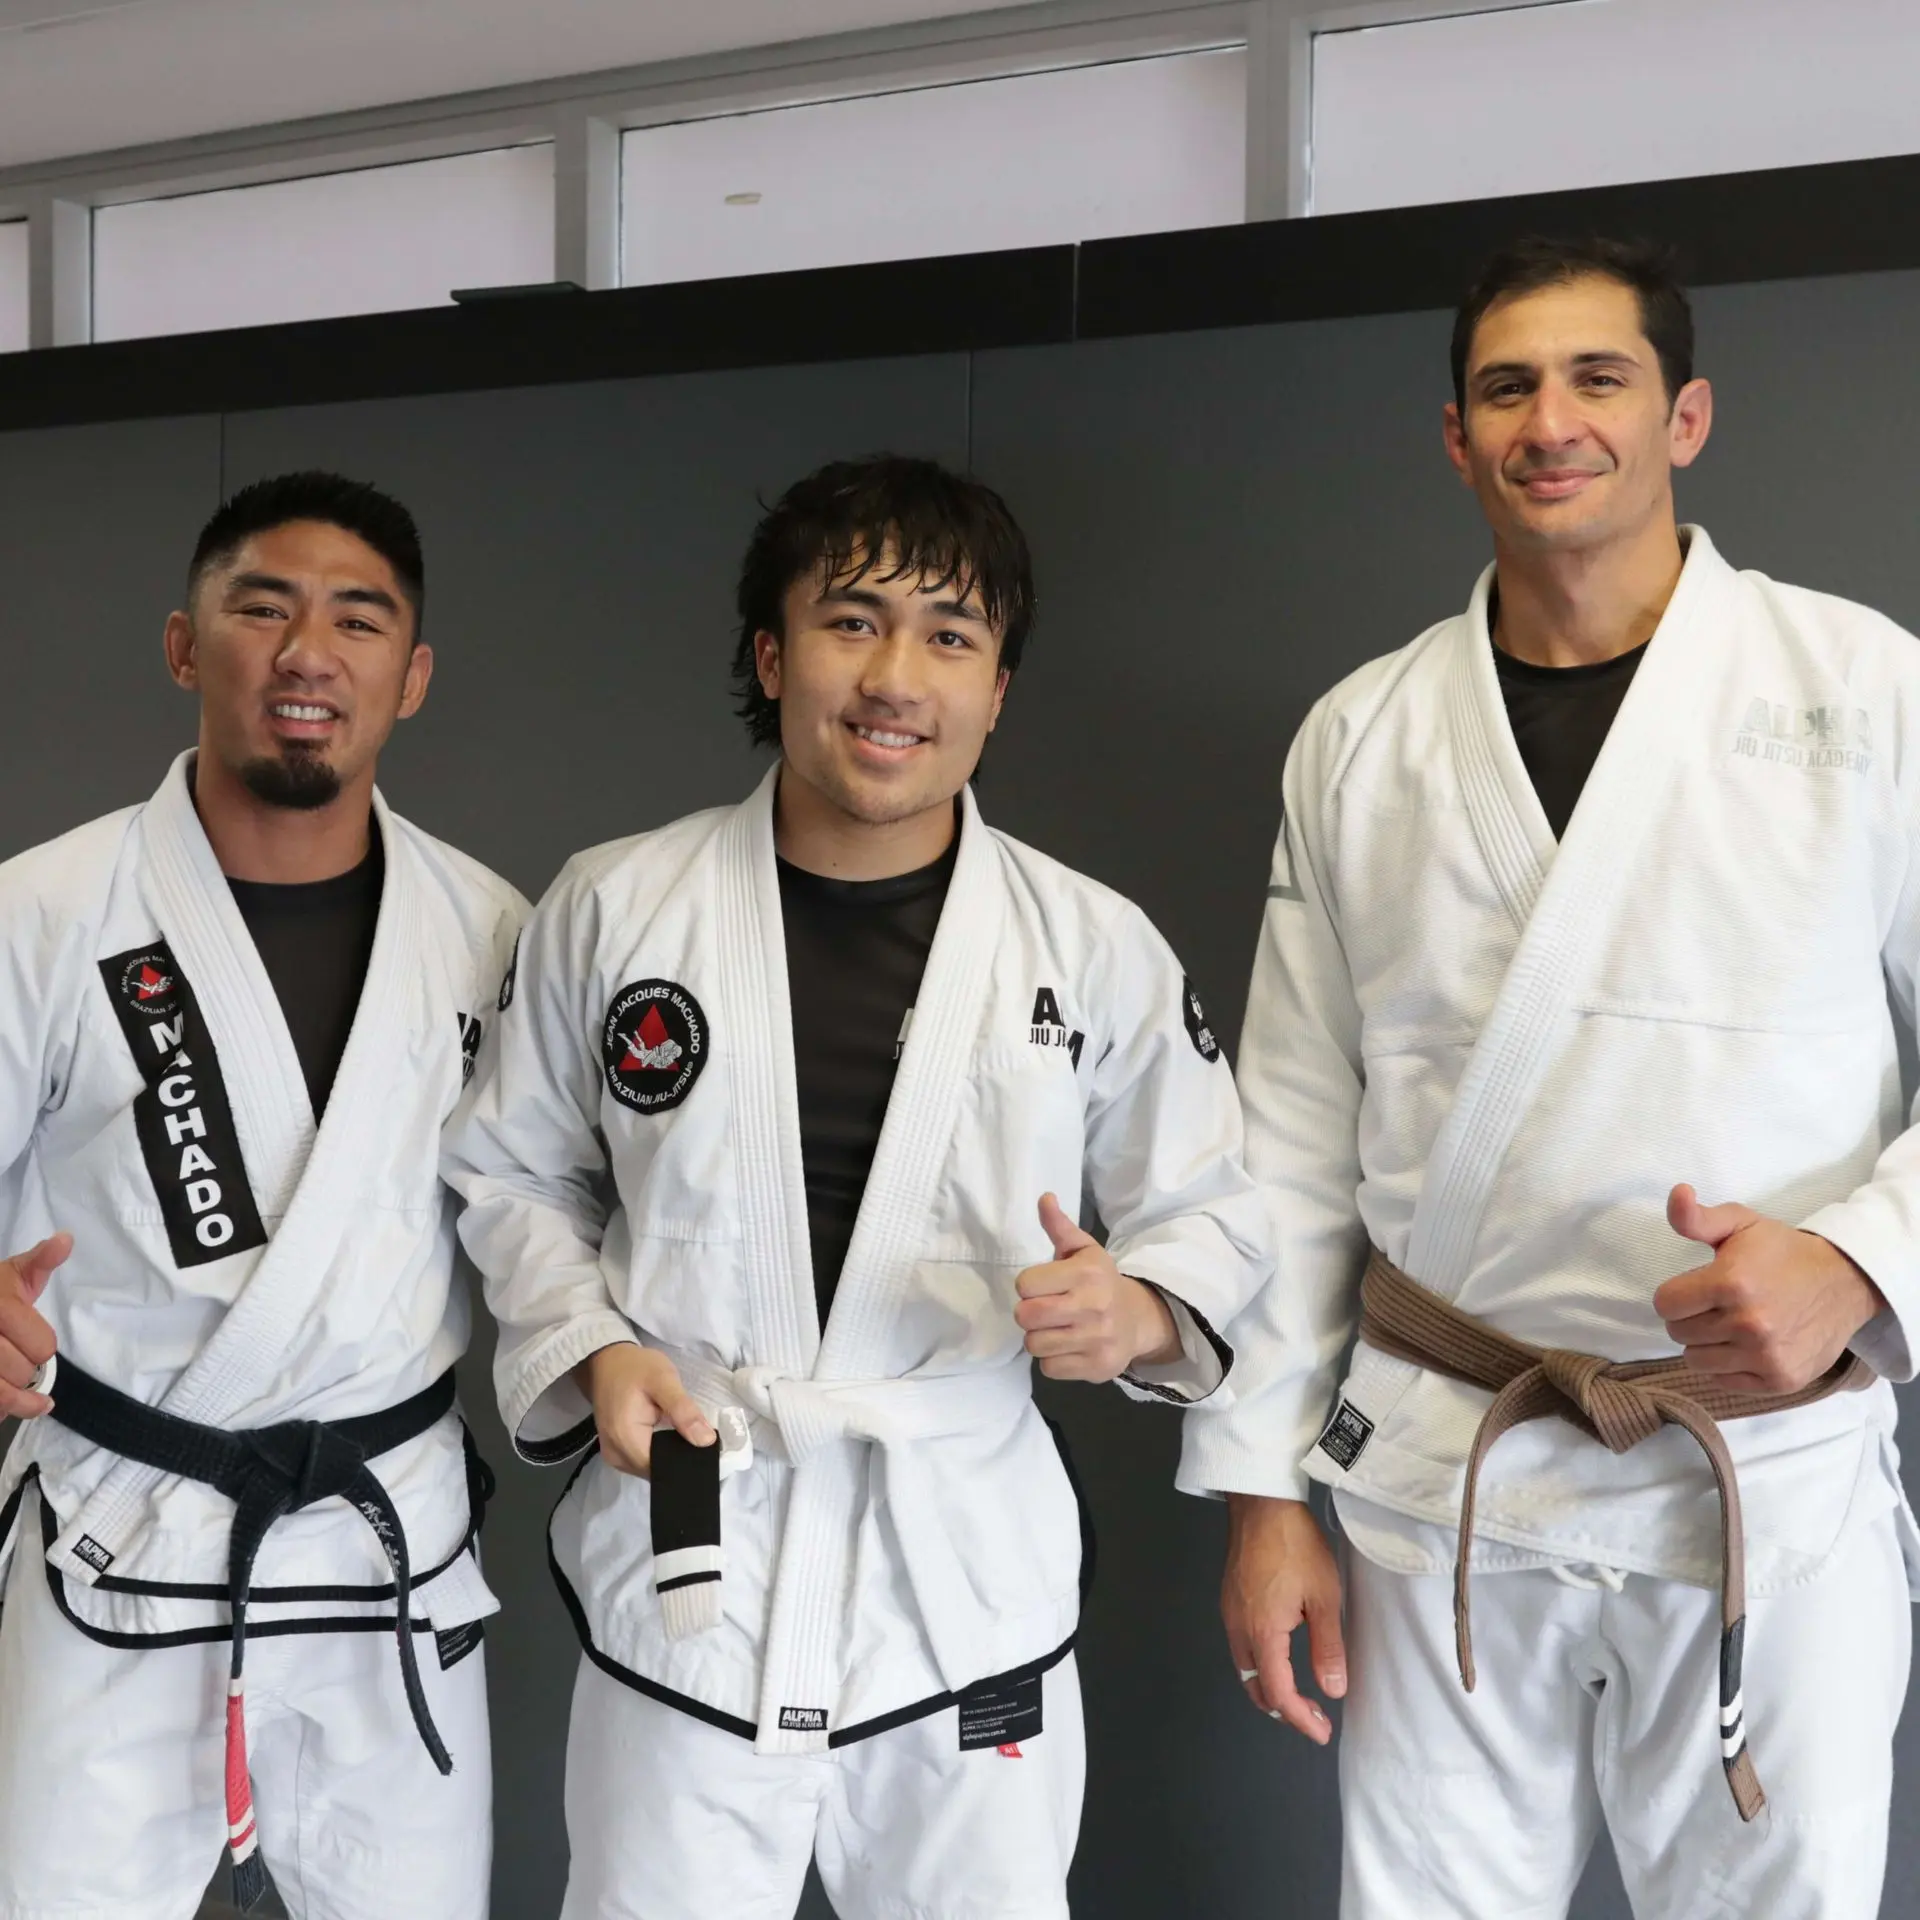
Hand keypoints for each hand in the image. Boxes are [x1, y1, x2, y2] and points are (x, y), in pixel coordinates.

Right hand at [0, 1234, 70, 1420]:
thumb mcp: (11, 1273)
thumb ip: (40, 1260)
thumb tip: (65, 1239)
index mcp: (0, 1309)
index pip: (42, 1346)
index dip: (41, 1344)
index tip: (31, 1338)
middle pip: (23, 1371)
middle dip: (25, 1366)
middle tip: (14, 1354)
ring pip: (3, 1394)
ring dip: (12, 1392)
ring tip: (13, 1379)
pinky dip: (4, 1409)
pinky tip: (14, 1407)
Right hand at [576, 1342, 715, 1477]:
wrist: (606, 1360)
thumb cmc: (635, 1367)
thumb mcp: (665, 1380)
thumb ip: (684, 1411)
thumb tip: (706, 1441)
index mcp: (625, 1439)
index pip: (662, 1469)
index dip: (685, 1461)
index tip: (705, 1450)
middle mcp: (616, 1455)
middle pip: (655, 1472)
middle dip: (678, 1458)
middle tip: (699, 1440)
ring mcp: (613, 1456)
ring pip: (649, 1469)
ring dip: (667, 1456)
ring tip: (685, 1436)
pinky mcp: (616, 1451)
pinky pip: (641, 1461)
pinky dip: (657, 1452)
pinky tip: (669, 1437)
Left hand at [1014, 1193, 1179, 1381]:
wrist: (1138, 1319)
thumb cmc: (1099, 1282)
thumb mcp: (1083, 1250)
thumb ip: (1060, 1227)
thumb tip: (1044, 1198)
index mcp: (1086, 1273)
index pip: (1025, 1284)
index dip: (1029, 1285)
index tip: (1044, 1286)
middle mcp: (1093, 1306)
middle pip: (1026, 1316)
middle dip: (1029, 1314)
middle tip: (1044, 1310)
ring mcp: (1096, 1339)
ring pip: (1035, 1345)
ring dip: (1039, 1338)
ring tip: (1057, 1328)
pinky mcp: (1097, 1367)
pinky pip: (1049, 1368)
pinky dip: (1053, 1360)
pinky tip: (1068, 1346)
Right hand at [1223, 1493, 1345, 1743]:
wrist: (1261, 1503)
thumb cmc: (1295, 1545)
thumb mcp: (1323, 1597)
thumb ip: (1327, 1648)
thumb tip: (1333, 1690)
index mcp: (1262, 1632)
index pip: (1277, 1693)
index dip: (1299, 1718)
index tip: (1321, 1731)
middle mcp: (1238, 1628)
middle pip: (1254, 1686)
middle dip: (1283, 1709)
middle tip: (1313, 1717)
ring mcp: (1229, 1612)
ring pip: (1244, 1668)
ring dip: (1270, 1687)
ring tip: (1299, 1693)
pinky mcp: (1229, 1598)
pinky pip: (1241, 1646)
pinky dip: (1260, 1664)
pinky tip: (1280, 1656)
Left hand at [1653, 1183, 1885, 1394]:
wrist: (1845, 1281)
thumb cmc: (1783, 1252)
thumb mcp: (1740, 1224)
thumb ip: (1696, 1217)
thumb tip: (1678, 1193)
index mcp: (1731, 1283)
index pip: (1665, 1304)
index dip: (1675, 1294)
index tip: (1696, 1288)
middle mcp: (1748, 1323)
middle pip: (1679, 1332)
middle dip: (1691, 1317)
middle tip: (1717, 1305)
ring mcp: (1766, 1356)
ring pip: (1697, 1360)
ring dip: (1706, 1343)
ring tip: (1731, 1324)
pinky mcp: (1781, 1380)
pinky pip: (1724, 1381)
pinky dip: (1727, 1366)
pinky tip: (1745, 1345)